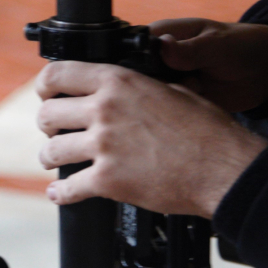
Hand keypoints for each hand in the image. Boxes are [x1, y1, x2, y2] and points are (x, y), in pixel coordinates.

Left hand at [35, 61, 266, 216]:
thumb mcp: (169, 87)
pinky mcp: (108, 181)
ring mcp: (104, 145)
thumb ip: (135, 86)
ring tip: (55, 161)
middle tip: (55, 131)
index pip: (58, 74)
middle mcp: (104, 109)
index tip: (46, 94)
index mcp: (118, 81)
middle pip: (49, 114)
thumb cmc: (204, 128)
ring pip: (52, 151)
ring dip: (51, 158)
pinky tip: (60, 193)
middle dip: (48, 125)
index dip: (45, 86)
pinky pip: (69, 187)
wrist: (222, 166)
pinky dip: (61, 193)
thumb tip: (121, 87)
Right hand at [150, 18, 267, 112]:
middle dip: (161, 86)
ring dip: (176, 99)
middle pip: (140, 80)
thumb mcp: (215, 44)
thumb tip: (162, 47)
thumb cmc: (239, 45)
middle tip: (191, 80)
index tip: (164, 73)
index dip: (141, 66)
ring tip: (200, 86)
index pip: (134, 52)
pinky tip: (203, 100)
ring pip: (155, 99)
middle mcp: (160, 61)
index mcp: (161, 36)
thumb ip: (188, 49)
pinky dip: (185, 112)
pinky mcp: (183, 103)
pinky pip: (173, 113)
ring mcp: (171, 83)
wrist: (266, 71)